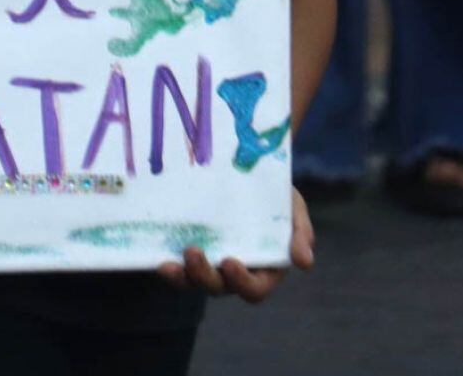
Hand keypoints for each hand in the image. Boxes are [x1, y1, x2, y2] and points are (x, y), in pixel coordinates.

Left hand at [157, 187, 314, 304]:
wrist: (246, 174)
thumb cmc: (275, 197)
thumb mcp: (293, 208)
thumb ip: (300, 232)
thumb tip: (304, 262)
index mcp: (263, 270)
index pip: (253, 289)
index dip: (241, 281)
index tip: (229, 261)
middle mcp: (234, 273)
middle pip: (219, 288)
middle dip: (205, 276)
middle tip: (194, 253)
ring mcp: (210, 264)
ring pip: (193, 282)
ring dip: (182, 276)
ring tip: (170, 263)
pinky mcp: (187, 253)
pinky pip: (176, 268)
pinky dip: (167, 268)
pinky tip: (157, 260)